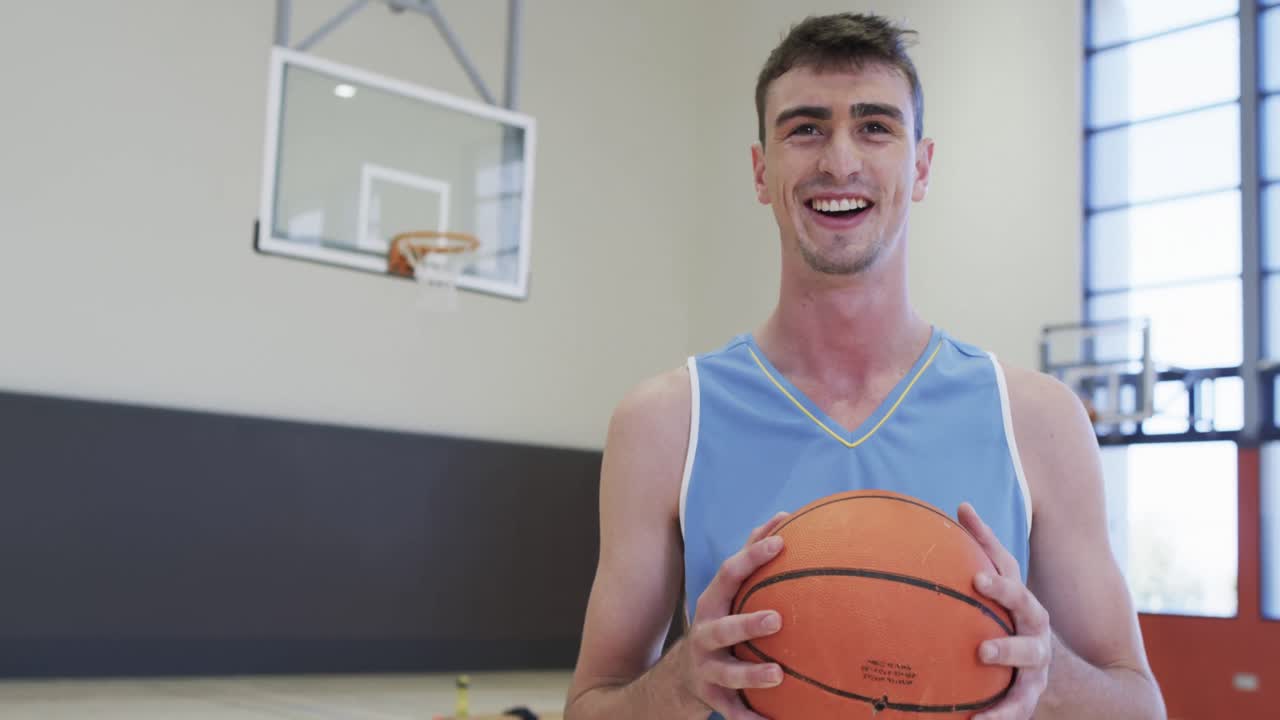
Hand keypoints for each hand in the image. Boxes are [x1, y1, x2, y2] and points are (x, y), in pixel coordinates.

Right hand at [680, 512, 789, 719]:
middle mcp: (705, 635)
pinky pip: (732, 714)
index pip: (729, 574)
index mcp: (712, 605)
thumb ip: (752, 560)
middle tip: (778, 620)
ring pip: (728, 673)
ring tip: (777, 675)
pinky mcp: (711, 700)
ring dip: (751, 674)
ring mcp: (706, 670)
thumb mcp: (726, 597)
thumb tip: (787, 516)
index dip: (753, 556)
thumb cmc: (717, 627)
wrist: (672, 681)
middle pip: (723, 627)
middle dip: (748, 623)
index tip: (781, 540)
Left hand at [958, 502, 1050, 719]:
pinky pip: (1012, 713)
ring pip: (1026, 685)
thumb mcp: (1004, 583)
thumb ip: (985, 547)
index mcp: (1028, 609)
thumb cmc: (1013, 613)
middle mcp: (1037, 641)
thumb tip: (961, 505)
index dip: (1000, 586)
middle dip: (1009, 645)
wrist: (1059, 667)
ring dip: (1007, 695)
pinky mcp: (1026, 700)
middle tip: (983, 650)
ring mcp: (1035, 673)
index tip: (978, 581)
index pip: (1017, 592)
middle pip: (1029, 641)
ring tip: (982, 707)